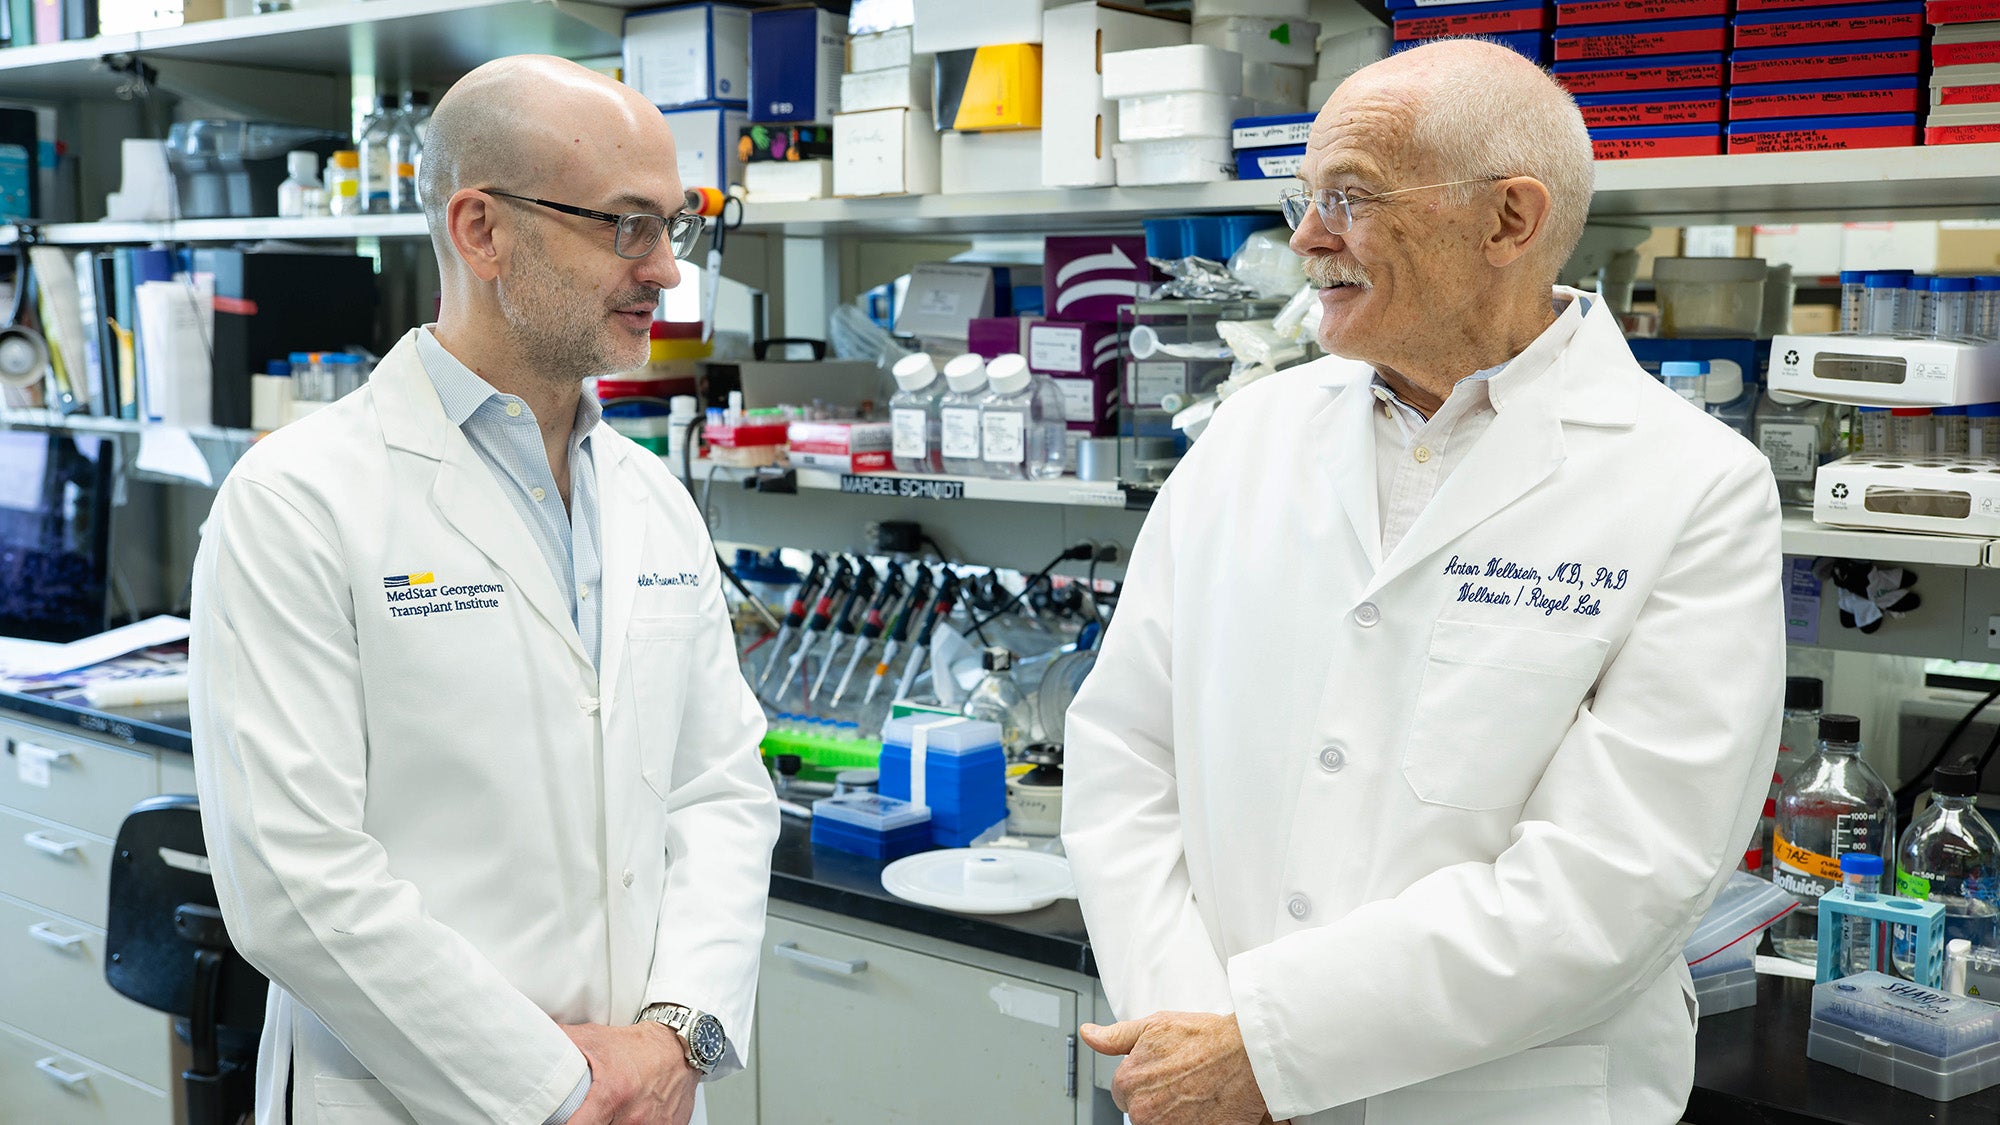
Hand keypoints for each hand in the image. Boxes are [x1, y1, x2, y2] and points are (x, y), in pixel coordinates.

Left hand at [562, 1022, 696, 1124]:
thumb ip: (561, 1041)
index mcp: (612, 1095)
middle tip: (585, 1115)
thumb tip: (530, 1041)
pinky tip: (632, 1116)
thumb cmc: (637, 1046)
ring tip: (609, 1114)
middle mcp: (633, 1116)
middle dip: (592, 1124)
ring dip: (613, 1124)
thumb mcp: (595, 1039)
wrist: (679, 1045)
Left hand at [1080, 1012, 1273, 1124]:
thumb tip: (1089, 1034)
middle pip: (1141, 1111)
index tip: (1165, 1073)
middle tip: (1184, 1082)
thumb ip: (1116, 1036)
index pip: (1122, 1092)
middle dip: (1158, 1098)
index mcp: (1129, 1082)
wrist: (1249, 1056)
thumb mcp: (1155, 1025)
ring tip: (1196, 1094)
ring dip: (1174, 1113)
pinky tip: (1205, 1107)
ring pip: (1160, 1123)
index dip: (1144, 1080)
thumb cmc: (1207, 1038)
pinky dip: (1192, 1121)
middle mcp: (1143, 1111)